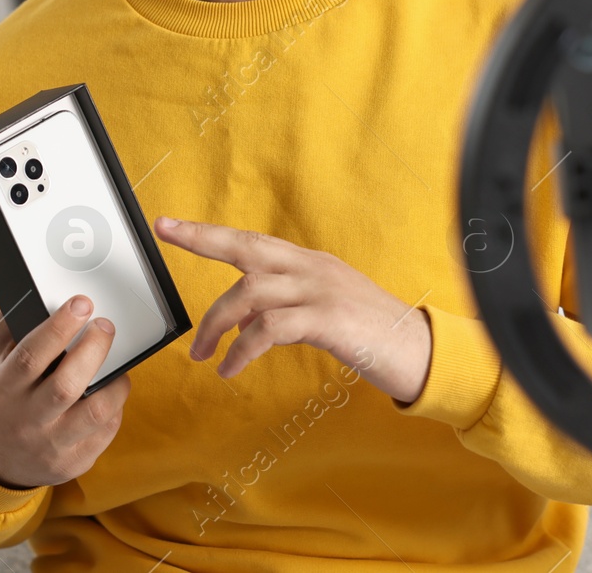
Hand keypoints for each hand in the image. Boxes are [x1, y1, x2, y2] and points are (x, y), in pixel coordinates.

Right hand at [0, 294, 130, 489]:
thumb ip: (5, 325)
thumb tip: (38, 293)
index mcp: (0, 389)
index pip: (31, 356)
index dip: (60, 327)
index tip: (81, 304)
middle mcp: (25, 420)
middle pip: (68, 385)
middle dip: (94, 348)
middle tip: (105, 325)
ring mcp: (50, 446)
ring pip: (96, 412)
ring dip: (116, 381)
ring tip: (116, 363)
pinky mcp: (72, 463)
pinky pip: (106, 431)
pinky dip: (115, 407)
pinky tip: (108, 392)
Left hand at [153, 216, 432, 403]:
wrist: (424, 353)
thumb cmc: (375, 336)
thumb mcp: (326, 312)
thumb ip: (288, 308)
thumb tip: (244, 323)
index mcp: (311, 264)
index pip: (252, 241)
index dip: (209, 232)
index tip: (171, 224)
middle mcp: (313, 268)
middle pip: (247, 246)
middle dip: (202, 238)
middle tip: (167, 233)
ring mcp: (322, 290)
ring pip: (251, 290)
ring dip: (218, 322)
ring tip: (204, 355)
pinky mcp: (329, 319)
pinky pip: (271, 328)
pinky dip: (244, 348)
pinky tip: (232, 368)